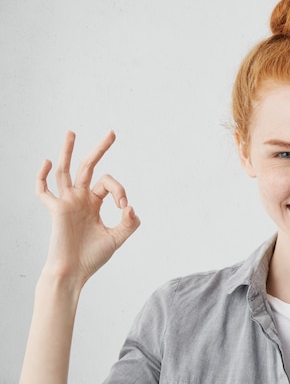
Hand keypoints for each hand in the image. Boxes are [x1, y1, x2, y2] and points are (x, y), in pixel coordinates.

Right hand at [36, 131, 139, 287]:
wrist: (73, 272)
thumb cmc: (92, 257)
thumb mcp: (116, 239)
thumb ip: (129, 224)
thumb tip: (131, 207)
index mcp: (94, 204)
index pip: (109, 185)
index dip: (120, 191)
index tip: (125, 209)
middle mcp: (80, 199)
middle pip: (89, 167)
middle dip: (100, 150)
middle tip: (112, 133)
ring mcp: (67, 203)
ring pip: (66, 171)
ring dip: (68, 152)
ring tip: (72, 132)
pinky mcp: (56, 211)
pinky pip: (44, 191)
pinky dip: (43, 177)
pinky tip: (48, 162)